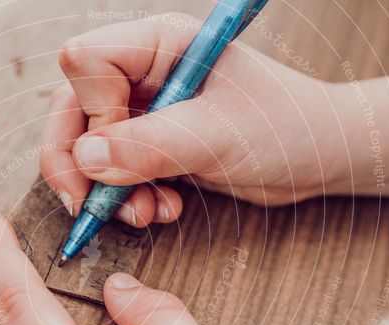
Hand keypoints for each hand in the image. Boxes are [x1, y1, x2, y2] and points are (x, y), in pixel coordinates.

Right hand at [40, 13, 343, 223]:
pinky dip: (127, 200)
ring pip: (86, 148)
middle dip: (76, 164)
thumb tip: (85, 158)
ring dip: (105, 191)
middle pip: (71, 108)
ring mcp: (145, 112)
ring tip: (146, 214)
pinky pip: (113, 174)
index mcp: (158, 45)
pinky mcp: (151, 146)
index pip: (87, 62)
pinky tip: (163, 211)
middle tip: (86, 206)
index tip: (123, 148)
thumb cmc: (284, 128)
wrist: (317, 158)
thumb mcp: (218, 136)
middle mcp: (143, 74)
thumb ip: (151, 145)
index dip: (94, 111)